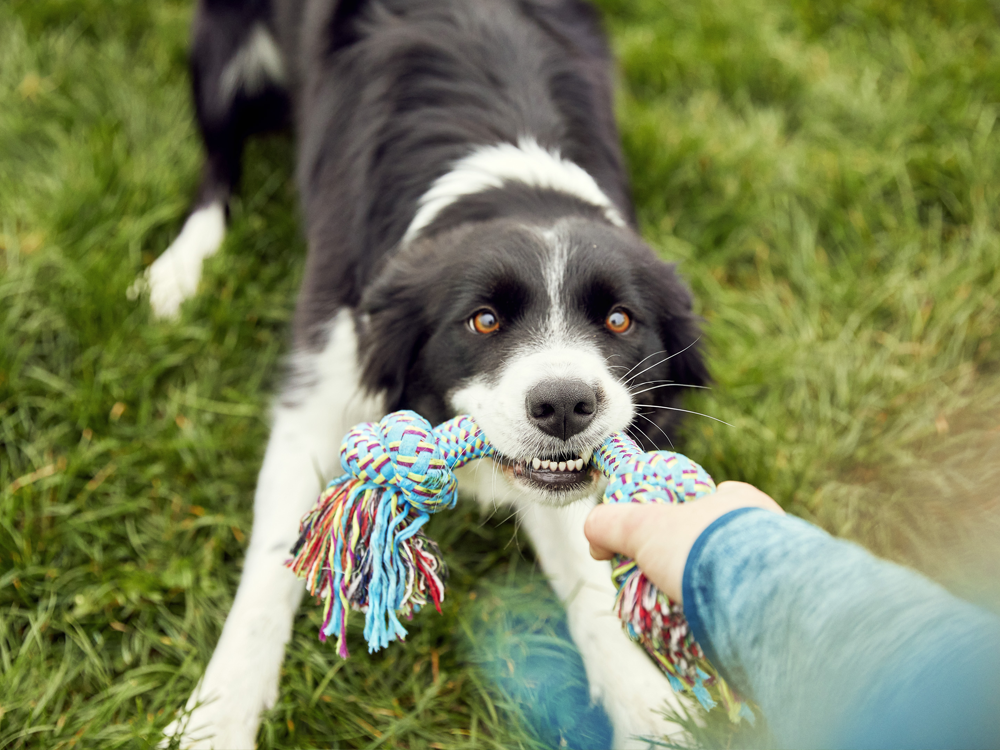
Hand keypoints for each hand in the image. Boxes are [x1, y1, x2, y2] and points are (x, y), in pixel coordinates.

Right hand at [584, 481, 783, 602]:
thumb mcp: (643, 527)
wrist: (762, 596)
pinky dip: (731, 616)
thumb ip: (611, 523)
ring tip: (687, 610)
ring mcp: (780, 567)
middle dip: (695, 561)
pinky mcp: (785, 604)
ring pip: (739, 577)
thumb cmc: (704, 546)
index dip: (683, 516)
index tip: (663, 539)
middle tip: (669, 581)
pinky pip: (753, 607)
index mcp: (739, 501)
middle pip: (722, 542)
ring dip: (712, 592)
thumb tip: (592, 534)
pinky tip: (712, 627)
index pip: (709, 500)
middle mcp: (766, 530)